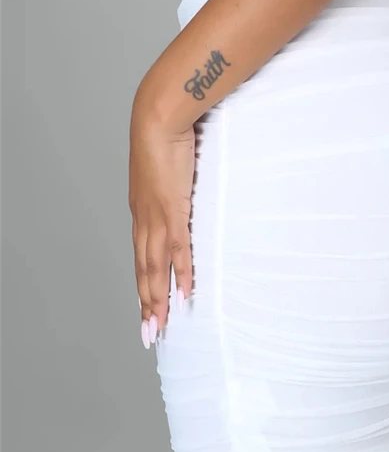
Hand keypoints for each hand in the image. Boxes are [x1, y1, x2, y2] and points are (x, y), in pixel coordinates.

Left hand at [128, 98, 195, 347]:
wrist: (159, 118)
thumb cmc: (164, 135)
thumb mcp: (166, 166)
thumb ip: (171, 183)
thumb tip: (181, 187)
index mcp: (142, 210)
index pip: (141, 256)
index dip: (143, 283)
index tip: (146, 307)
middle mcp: (144, 219)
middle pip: (144, 270)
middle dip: (147, 304)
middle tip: (150, 333)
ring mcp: (157, 217)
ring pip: (155, 268)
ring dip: (158, 299)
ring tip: (162, 326)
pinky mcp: (174, 211)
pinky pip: (178, 250)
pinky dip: (182, 273)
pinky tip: (184, 294)